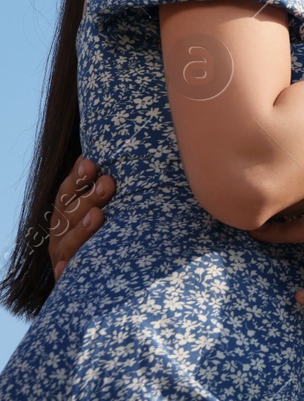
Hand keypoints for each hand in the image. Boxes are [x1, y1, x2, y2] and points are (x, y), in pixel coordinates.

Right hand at [47, 156, 114, 277]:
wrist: (103, 281)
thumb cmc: (110, 232)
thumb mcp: (106, 207)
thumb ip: (103, 187)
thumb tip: (107, 154)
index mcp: (67, 215)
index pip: (67, 194)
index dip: (77, 178)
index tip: (91, 162)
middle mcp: (62, 235)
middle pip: (69, 214)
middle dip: (88, 197)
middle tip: (108, 182)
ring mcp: (63, 258)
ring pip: (69, 242)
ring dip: (82, 228)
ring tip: (98, 215)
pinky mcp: (69, 281)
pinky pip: (68, 275)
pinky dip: (67, 269)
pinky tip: (67, 266)